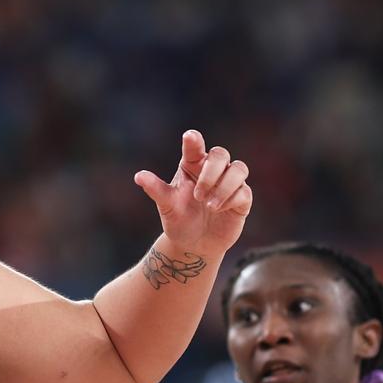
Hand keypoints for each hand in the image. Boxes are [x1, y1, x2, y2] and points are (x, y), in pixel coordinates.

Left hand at [134, 130, 251, 254]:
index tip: (189, 137)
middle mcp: (213, 170)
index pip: (194, 147)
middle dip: (210, 173)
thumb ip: (156, 189)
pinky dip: (231, 199)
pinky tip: (218, 210)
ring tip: (209, 205)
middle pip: (220, 154)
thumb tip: (139, 176)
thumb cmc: (179, 220)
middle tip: (198, 195)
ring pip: (238, 168)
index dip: (194, 141)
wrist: (193, 245)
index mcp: (192, 165)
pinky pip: (244, 191)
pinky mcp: (242, 199)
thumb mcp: (166, 205)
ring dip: (224, 186)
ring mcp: (229, 183)